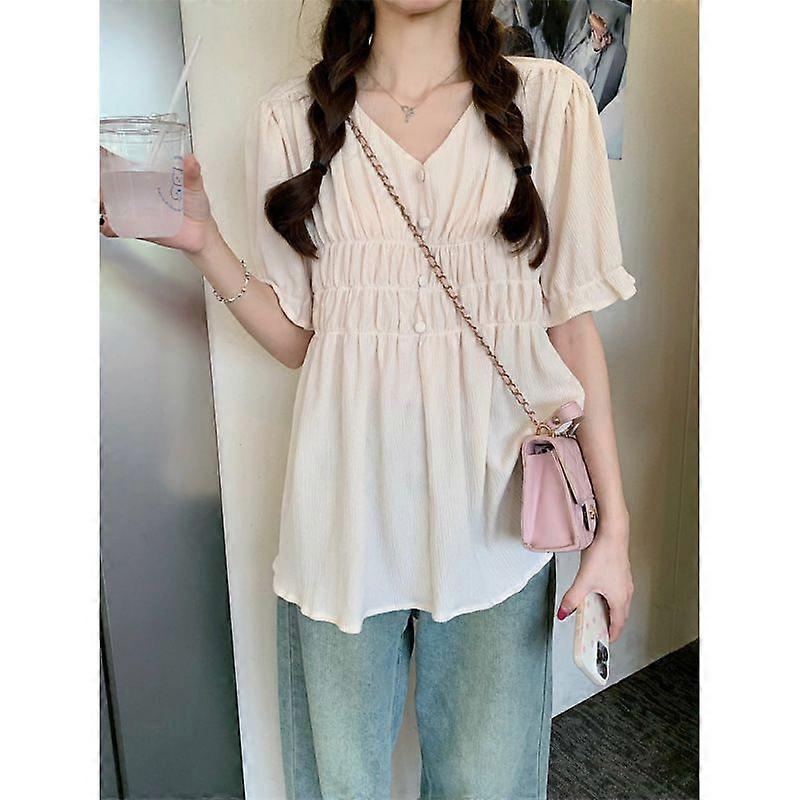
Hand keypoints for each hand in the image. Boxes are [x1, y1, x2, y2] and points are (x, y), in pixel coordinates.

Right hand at [100, 153, 217, 254]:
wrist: (201, 233)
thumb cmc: (196, 206)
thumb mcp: (195, 186)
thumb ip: (192, 174)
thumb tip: (190, 160)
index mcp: (146, 177)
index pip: (118, 163)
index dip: (101, 156)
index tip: (93, 150)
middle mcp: (135, 192)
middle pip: (105, 183)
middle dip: (93, 180)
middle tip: (92, 179)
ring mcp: (134, 210)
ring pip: (106, 204)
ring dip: (96, 202)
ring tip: (97, 200)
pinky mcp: (137, 228)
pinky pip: (116, 227)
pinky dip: (108, 227)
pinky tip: (107, 224)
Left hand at [556, 519, 633, 642]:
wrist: (612, 532)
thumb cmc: (604, 555)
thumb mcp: (584, 580)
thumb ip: (572, 599)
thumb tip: (563, 613)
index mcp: (620, 599)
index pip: (618, 625)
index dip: (610, 635)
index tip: (602, 641)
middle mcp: (626, 592)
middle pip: (619, 615)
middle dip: (607, 623)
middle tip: (594, 629)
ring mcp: (625, 582)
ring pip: (618, 602)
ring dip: (607, 609)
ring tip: (592, 611)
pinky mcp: (621, 572)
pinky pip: (616, 591)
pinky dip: (607, 597)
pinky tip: (595, 591)